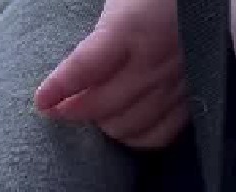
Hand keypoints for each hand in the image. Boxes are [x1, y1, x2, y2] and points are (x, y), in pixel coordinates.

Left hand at [35, 0, 186, 148]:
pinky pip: (160, 135)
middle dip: (72, 111)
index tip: (41, 100)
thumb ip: (93, 40)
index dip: (59, 87)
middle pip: (103, 105)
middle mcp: (156, 59)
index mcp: (133, 28)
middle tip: (57, 108)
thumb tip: (61, 75)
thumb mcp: (118, 4)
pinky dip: (135, 135)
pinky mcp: (193, 96)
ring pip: (128, 126)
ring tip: (93, 110)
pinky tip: (123, 121)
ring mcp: (178, 81)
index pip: (85, 66)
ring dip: (103, 123)